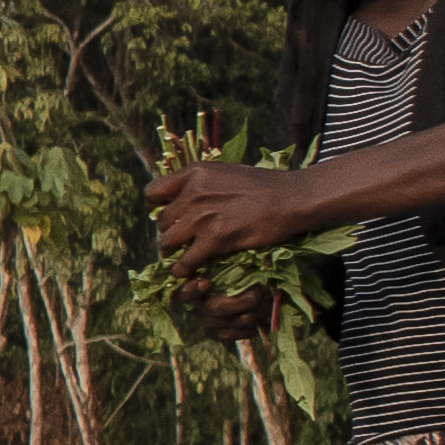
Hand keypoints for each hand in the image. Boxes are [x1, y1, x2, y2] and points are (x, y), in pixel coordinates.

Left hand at [149, 151, 315, 270]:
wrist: (291, 198)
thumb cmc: (264, 186)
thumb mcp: (226, 172)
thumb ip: (202, 183)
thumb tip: (184, 196)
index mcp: (195, 173)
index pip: (154, 193)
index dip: (156, 208)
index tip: (166, 217)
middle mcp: (193, 193)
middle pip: (162, 222)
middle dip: (169, 233)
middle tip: (178, 242)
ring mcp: (203, 216)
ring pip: (168, 242)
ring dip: (172, 253)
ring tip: (178, 259)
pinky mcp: (215, 238)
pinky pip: (186, 261)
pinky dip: (183, 270)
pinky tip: (187, 272)